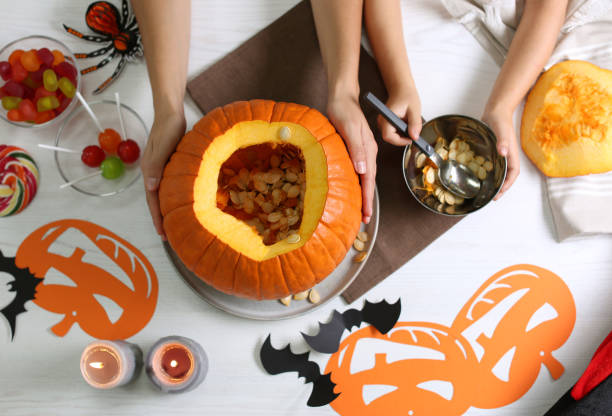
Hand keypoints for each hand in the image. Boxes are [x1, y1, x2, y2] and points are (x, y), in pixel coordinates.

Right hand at [140, 111, 185, 239]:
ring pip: (162, 194)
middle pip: (156, 200)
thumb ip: (156, 167)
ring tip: (175, 224)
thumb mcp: (163, 147)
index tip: (163, 235)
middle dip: (162, 219)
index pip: (152, 200)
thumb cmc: (168, 128)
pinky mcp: (167, 164)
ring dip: (167, 209)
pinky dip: (172, 197)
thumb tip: (150, 188)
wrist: (170, 112)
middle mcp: (153, 172)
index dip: (158, 218)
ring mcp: (160, 168)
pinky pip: (169, 185)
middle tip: (170, 237)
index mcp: (150, 171)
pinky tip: (181, 202)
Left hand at [327, 93, 377, 223]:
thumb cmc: (344, 110)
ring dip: (363, 194)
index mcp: (368, 150)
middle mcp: (368, 153)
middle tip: (364, 219)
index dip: (367, 198)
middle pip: (369, 181)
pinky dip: (358, 182)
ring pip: (365, 177)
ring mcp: (362, 151)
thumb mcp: (350, 128)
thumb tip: (362, 169)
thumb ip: (357, 148)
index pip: (368, 179)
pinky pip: (359, 170)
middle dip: (367, 201)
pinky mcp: (356, 149)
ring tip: (361, 209)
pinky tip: (353, 188)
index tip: (366, 214)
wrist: (342, 97)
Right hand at [377, 87, 421, 142]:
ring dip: (402, 134)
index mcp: (387, 116)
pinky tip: (406, 123)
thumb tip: (414, 136)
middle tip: (413, 133)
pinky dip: (401, 131)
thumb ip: (415, 124)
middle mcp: (382, 120)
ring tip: (409, 124)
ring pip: (392, 136)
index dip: (399, 141)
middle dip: (402, 138)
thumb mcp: (415, 110)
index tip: (410, 139)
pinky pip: (393, 133)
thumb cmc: (406, 96)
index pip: (388, 136)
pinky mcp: (386, 123)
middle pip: (390, 138)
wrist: (401, 89)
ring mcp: (383, 122)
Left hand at [482, 108, 519, 199]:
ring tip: (487, 189)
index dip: (508, 184)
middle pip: (507, 175)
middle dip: (502, 187)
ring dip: (496, 181)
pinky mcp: (494, 150)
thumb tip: (503, 153)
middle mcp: (507, 155)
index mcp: (511, 153)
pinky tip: (481, 175)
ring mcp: (501, 153)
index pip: (513, 173)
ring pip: (501, 171)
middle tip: (492, 196)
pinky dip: (490, 172)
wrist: (496, 110)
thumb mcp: (501, 130)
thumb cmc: (500, 120)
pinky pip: (494, 164)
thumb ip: (502, 141)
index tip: (500, 193)